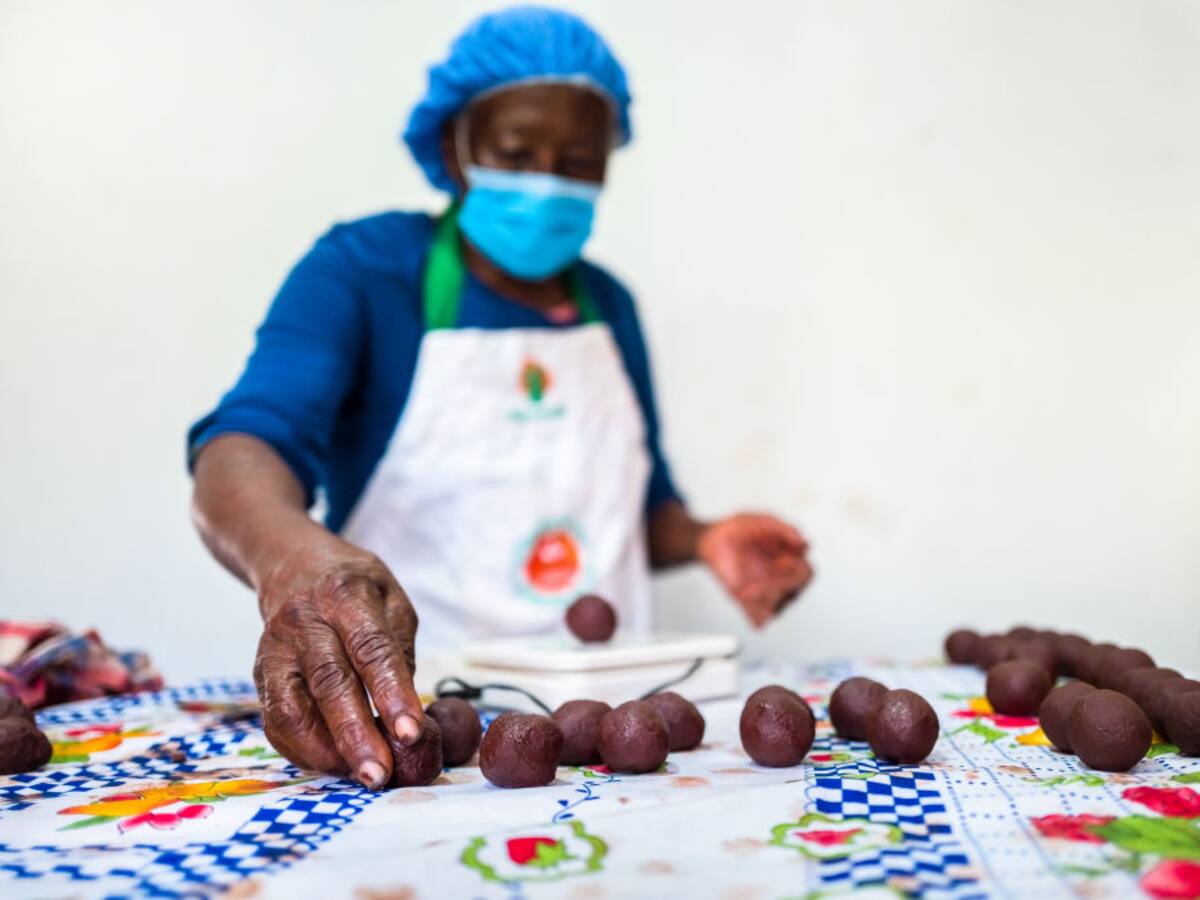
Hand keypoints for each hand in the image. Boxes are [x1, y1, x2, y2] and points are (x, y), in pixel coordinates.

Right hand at [252, 530, 422, 788]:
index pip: (371, 648)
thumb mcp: (390, 599)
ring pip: (292, 708)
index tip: (411, 733)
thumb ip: (399, 651)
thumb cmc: (353, 588)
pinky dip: (302, 749)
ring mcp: (275, 648)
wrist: (292, 564)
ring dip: (325, 751)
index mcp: (346, 595)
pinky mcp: (259, 673)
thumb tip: (408, 716)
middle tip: (380, 775)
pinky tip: (331, 763)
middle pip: (330, 683)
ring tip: (358, 775)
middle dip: (356, 735)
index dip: (391, 693)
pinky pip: (275, 720)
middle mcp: (304, 621)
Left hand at [698, 513, 813, 627]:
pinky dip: (755, 616)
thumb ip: (783, 528)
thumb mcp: (759, 521)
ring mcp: (765, 593)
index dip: (795, 571)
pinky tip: (745, 603)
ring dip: (762, 602)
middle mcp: (781, 579)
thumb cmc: (738, 530)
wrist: (710, 541)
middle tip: (755, 582)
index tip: (779, 563)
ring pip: (776, 608)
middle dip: (774, 589)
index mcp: (790, 559)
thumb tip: (805, 543)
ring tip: (744, 591)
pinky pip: (759, 619)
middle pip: (792, 594)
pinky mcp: (749, 603)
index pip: (805, 573)